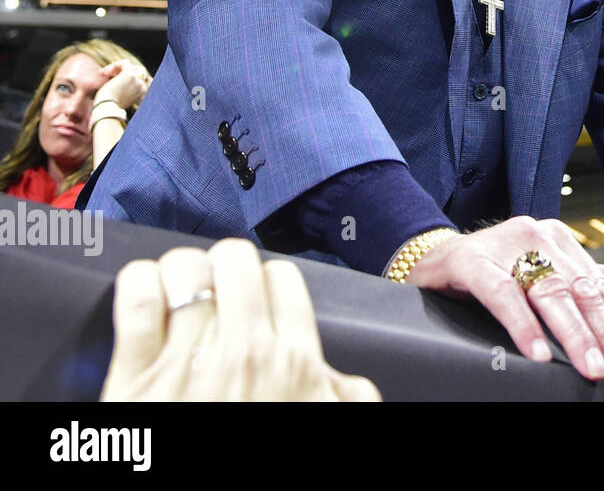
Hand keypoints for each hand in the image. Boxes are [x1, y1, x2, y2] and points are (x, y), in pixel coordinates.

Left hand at [95, 60, 151, 110]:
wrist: (108, 109)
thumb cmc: (110, 109)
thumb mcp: (120, 102)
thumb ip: (126, 94)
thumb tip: (120, 84)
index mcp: (144, 95)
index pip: (147, 80)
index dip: (133, 77)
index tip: (116, 78)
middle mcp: (143, 87)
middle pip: (139, 71)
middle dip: (125, 72)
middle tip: (110, 76)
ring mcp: (138, 80)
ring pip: (131, 66)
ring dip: (117, 68)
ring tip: (105, 74)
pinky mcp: (130, 74)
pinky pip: (124, 63)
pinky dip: (113, 66)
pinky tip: (103, 73)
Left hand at [101, 238, 380, 400]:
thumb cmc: (263, 470)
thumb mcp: (325, 424)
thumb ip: (345, 396)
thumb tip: (343, 376)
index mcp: (292, 360)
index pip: (281, 277)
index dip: (266, 282)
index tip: (254, 298)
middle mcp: (243, 350)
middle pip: (235, 259)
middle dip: (225, 267)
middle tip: (215, 289)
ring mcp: (187, 359)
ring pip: (185, 268)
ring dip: (179, 273)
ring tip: (176, 293)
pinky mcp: (133, 377)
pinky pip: (135, 298)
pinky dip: (137, 284)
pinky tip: (144, 295)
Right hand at [407, 216, 603, 386]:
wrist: (431, 261)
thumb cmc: (490, 272)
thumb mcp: (540, 276)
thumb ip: (585, 282)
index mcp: (558, 240)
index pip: (597, 288)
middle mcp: (536, 236)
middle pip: (579, 291)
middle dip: (603, 336)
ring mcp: (503, 245)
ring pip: (547, 292)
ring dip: (572, 334)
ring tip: (589, 367)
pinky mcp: (470, 260)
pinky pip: (502, 294)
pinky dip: (523, 325)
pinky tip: (538, 352)